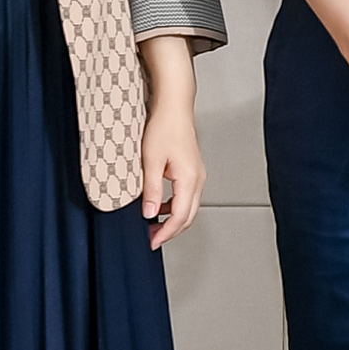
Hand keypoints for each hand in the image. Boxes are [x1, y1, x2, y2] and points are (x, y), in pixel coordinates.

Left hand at [137, 92, 206, 249]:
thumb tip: (150, 213)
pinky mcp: (193, 171)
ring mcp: (198, 176)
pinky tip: (160, 206)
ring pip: (188, 208)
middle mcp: (198, 180)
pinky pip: (187, 197)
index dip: (165, 233)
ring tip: (153, 224)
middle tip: (151, 238)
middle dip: (170, 231)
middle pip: (188, 217)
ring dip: (172, 220)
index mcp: (189, 179)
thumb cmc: (164, 128)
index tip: (152, 242)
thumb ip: (151, 190)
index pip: (180, 217)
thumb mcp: (151, 161)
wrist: (174, 108)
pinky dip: (175, 207)